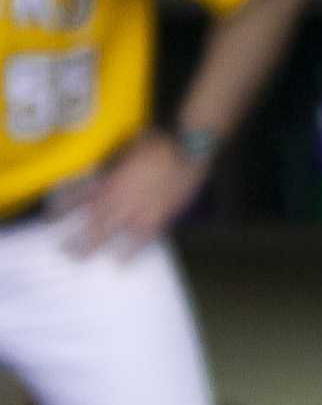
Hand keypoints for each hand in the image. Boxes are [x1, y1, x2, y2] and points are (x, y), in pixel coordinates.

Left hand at [64, 131, 209, 257]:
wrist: (188, 148)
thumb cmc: (157, 143)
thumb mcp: (125, 150)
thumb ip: (111, 167)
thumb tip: (98, 176)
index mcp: (110, 180)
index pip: (80, 197)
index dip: (63, 208)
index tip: (51, 218)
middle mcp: (120, 198)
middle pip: (92, 221)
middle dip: (77, 235)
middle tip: (65, 250)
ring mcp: (139, 210)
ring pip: (111, 231)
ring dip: (95, 245)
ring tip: (82, 258)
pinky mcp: (160, 217)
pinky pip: (142, 238)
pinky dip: (131, 250)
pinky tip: (121, 261)